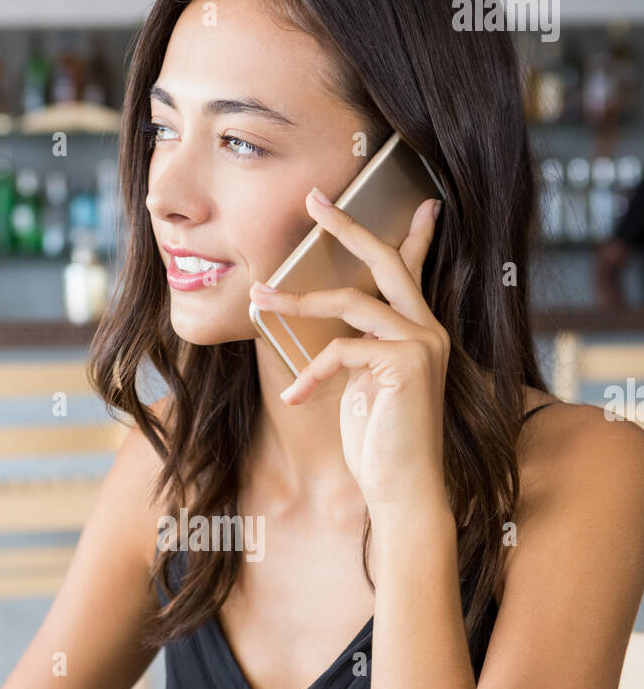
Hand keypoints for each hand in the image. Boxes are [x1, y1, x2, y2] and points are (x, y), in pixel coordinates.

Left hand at [250, 189, 449, 516]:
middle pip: (386, 261)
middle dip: (347, 226)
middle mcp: (427, 330)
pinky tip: (295, 397)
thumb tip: (332, 336)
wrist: (403, 490)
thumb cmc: (379, 446)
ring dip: (298, 302)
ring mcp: (422, 343)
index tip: (417, 201)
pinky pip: (343, 350)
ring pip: (351, 302)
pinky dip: (312, 373)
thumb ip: (358, 353)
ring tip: (261, 301)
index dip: (411, 234)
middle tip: (314, 198)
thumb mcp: (363, 389)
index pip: (412, 271)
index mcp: (419, 332)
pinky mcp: (407, 362)